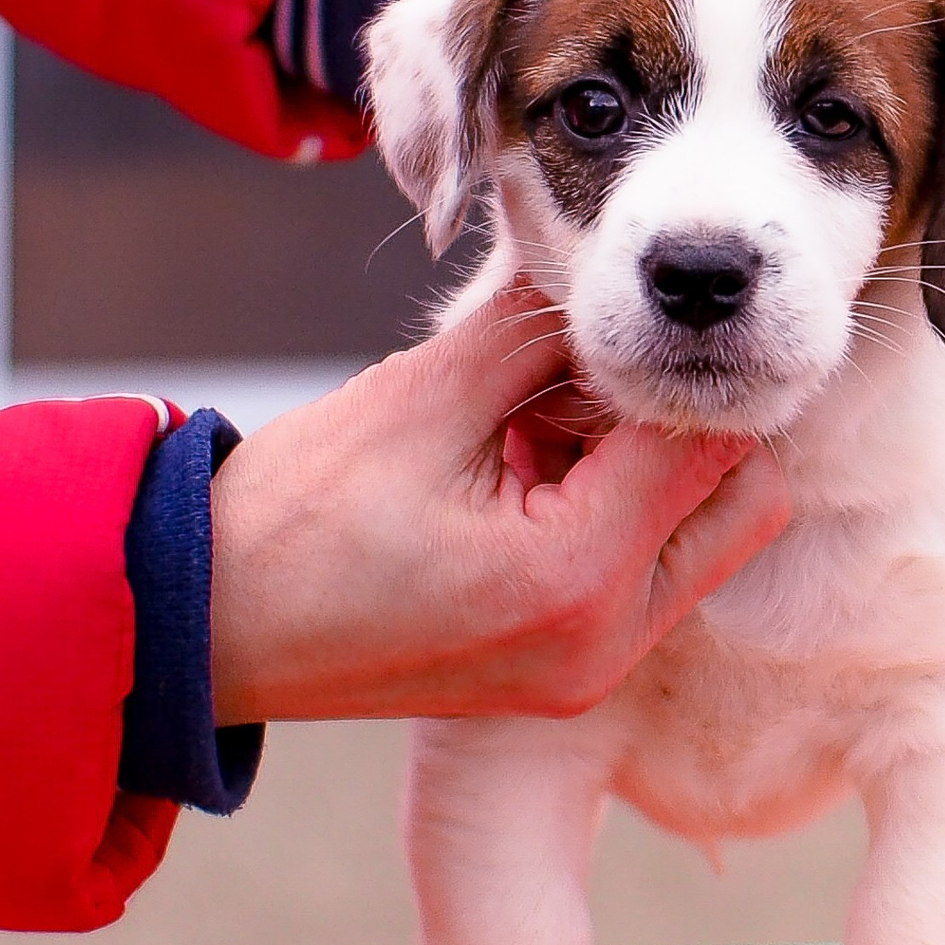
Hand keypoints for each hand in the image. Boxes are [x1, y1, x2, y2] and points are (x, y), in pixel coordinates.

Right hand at [208, 283, 790, 721]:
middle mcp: (606, 641)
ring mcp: (589, 668)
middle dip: (689, 417)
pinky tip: (532, 457)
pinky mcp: (568, 671)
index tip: (635, 307)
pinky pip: (647, 573)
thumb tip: (611, 272)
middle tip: (598, 364)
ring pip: (703, 539)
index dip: (678, 360)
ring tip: (548, 413)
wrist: (203, 627)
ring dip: (655, 465)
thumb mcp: (424, 394)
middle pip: (741, 502)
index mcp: (577, 578)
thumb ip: (539, 329)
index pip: (705, 442)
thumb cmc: (292, 518)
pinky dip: (620, 508)